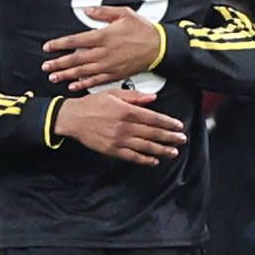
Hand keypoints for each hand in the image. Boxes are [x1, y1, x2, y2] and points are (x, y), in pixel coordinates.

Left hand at [42, 5, 165, 90]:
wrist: (160, 47)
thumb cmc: (142, 28)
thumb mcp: (124, 13)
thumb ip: (103, 12)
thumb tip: (86, 10)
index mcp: (104, 36)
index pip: (75, 41)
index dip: (60, 45)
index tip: (48, 47)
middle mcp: (104, 53)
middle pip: (76, 59)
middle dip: (58, 63)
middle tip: (45, 66)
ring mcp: (109, 66)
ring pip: (83, 72)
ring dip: (67, 75)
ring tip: (53, 77)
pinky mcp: (116, 75)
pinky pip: (96, 81)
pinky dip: (83, 84)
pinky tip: (73, 86)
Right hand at [54, 90, 186, 164]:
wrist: (73, 118)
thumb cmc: (93, 103)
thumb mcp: (114, 94)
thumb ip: (135, 97)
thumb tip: (153, 98)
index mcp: (127, 111)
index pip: (153, 118)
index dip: (168, 123)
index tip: (179, 126)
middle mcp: (125, 126)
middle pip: (152, 133)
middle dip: (169, 137)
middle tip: (182, 140)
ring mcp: (119, 140)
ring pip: (145, 146)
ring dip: (161, 150)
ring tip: (173, 152)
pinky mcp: (112, 150)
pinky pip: (132, 157)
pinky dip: (144, 159)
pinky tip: (154, 160)